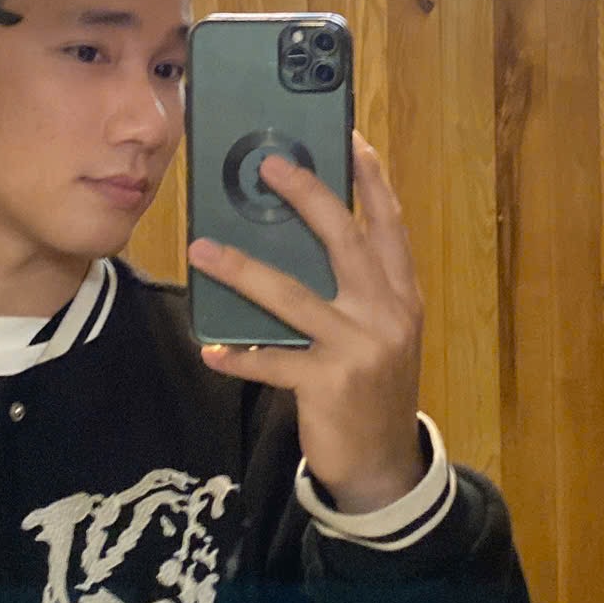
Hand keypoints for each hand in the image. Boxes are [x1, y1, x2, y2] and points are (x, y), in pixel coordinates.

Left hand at [187, 131, 425, 512]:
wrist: (384, 465)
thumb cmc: (374, 385)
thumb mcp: (380, 330)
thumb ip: (356, 287)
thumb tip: (299, 236)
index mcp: (401, 292)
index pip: (389, 222)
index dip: (370, 178)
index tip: (348, 137)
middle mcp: (387, 312)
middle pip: (344, 239)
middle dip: (306, 196)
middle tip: (269, 165)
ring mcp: (360, 347)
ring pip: (293, 296)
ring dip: (242, 269)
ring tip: (202, 249)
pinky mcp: (330, 384)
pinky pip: (273, 362)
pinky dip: (240, 356)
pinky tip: (212, 349)